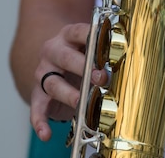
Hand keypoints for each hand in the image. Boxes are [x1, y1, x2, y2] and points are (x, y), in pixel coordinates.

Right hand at [30, 23, 107, 140]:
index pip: (78, 32)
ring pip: (52, 83)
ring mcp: (43, 72)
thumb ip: (103, 50)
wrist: (54, 62)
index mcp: (68, 36)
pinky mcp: (37, 92)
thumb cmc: (80, 54)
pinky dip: (40, 121)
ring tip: (81, 103)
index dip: (91, 38)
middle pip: (65, 58)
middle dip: (83, 67)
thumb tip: (128, 57)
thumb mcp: (89, 47)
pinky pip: (36, 107)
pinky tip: (46, 134)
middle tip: (101, 77)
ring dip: (68, 94)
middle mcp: (53, 51)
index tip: (106, 47)